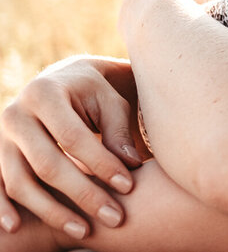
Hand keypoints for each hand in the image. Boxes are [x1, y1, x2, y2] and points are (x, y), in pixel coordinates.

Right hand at [0, 56, 145, 239]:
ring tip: (85, 231)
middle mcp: (15, 115)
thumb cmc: (93, 94)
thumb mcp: (110, 102)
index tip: (128, 186)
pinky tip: (17, 227)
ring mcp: (0, 138)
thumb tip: (130, 165)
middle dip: (83, 194)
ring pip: (20, 183)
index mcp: (45, 94)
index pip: (74, 138)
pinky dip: (3, 209)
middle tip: (114, 217)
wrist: (59, 82)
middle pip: (47, 165)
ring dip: (52, 211)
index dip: (101, 164)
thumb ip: (119, 132)